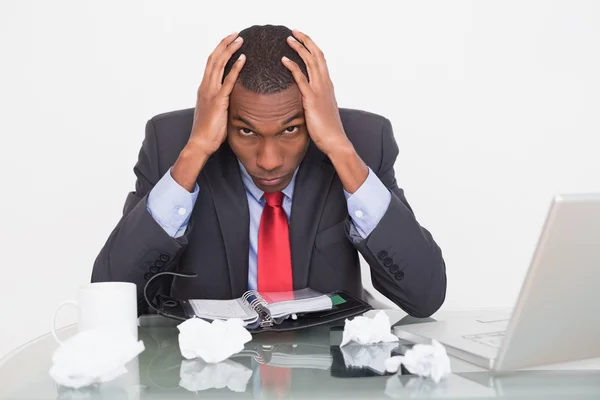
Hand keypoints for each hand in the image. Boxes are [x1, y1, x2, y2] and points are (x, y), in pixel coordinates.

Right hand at [172, 33, 244, 191]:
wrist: (200, 143)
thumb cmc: (208, 131)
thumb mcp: (215, 112)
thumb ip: (222, 102)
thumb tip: (233, 99)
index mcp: (204, 88)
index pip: (211, 64)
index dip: (220, 51)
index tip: (229, 42)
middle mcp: (205, 87)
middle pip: (213, 59)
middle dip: (225, 44)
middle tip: (236, 34)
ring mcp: (210, 93)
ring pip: (218, 65)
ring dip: (229, 50)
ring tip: (240, 40)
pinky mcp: (218, 101)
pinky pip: (228, 81)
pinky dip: (235, 68)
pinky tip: (243, 59)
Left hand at [283, 30, 367, 192]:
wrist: (335, 141)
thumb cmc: (327, 130)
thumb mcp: (321, 111)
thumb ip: (314, 101)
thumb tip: (304, 99)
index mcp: (327, 85)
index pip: (321, 60)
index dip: (312, 47)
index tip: (302, 39)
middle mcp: (325, 84)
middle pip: (317, 55)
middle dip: (306, 41)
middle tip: (294, 31)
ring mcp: (320, 90)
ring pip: (311, 62)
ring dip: (300, 48)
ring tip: (289, 38)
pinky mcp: (312, 99)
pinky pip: (301, 78)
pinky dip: (293, 67)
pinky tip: (284, 60)